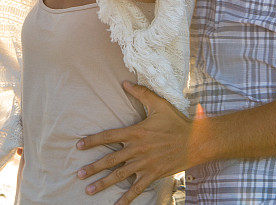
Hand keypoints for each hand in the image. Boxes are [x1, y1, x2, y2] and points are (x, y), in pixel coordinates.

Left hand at [75, 81, 205, 204]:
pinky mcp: (153, 175)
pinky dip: (126, 199)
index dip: (92, 141)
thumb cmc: (176, 122)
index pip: (109, 137)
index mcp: (136, 132)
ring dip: (103, 183)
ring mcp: (144, 164)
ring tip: (89, 190)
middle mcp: (137, 149)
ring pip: (120, 175)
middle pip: (110, 160)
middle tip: (79, 174)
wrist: (196, 142)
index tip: (79, 146)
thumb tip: (125, 82)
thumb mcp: (159, 104)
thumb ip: (141, 93)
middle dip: (93, 168)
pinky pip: (137, 189)